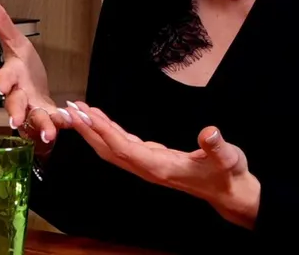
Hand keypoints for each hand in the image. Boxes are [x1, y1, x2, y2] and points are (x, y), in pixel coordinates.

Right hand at [0, 0, 70, 151]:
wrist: (38, 94)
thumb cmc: (24, 68)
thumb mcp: (16, 42)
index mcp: (12, 75)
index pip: (3, 78)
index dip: (1, 81)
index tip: (0, 86)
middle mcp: (20, 96)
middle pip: (14, 104)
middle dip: (14, 110)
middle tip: (14, 120)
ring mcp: (33, 110)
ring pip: (34, 120)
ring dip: (41, 125)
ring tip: (49, 132)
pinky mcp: (49, 120)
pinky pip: (55, 124)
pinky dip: (63, 124)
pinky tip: (71, 122)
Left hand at [65, 101, 260, 229]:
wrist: (230, 191)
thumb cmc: (228, 174)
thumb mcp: (228, 158)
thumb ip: (218, 147)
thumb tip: (210, 133)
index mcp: (160, 168)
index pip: (123, 148)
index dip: (103, 131)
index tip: (85, 115)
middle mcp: (148, 168)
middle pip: (109, 150)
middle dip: (87, 131)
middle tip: (68, 108)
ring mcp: (148, 165)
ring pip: (113, 148)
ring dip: (94, 130)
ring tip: (78, 110)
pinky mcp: (151, 159)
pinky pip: (122, 145)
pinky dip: (109, 131)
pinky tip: (101, 120)